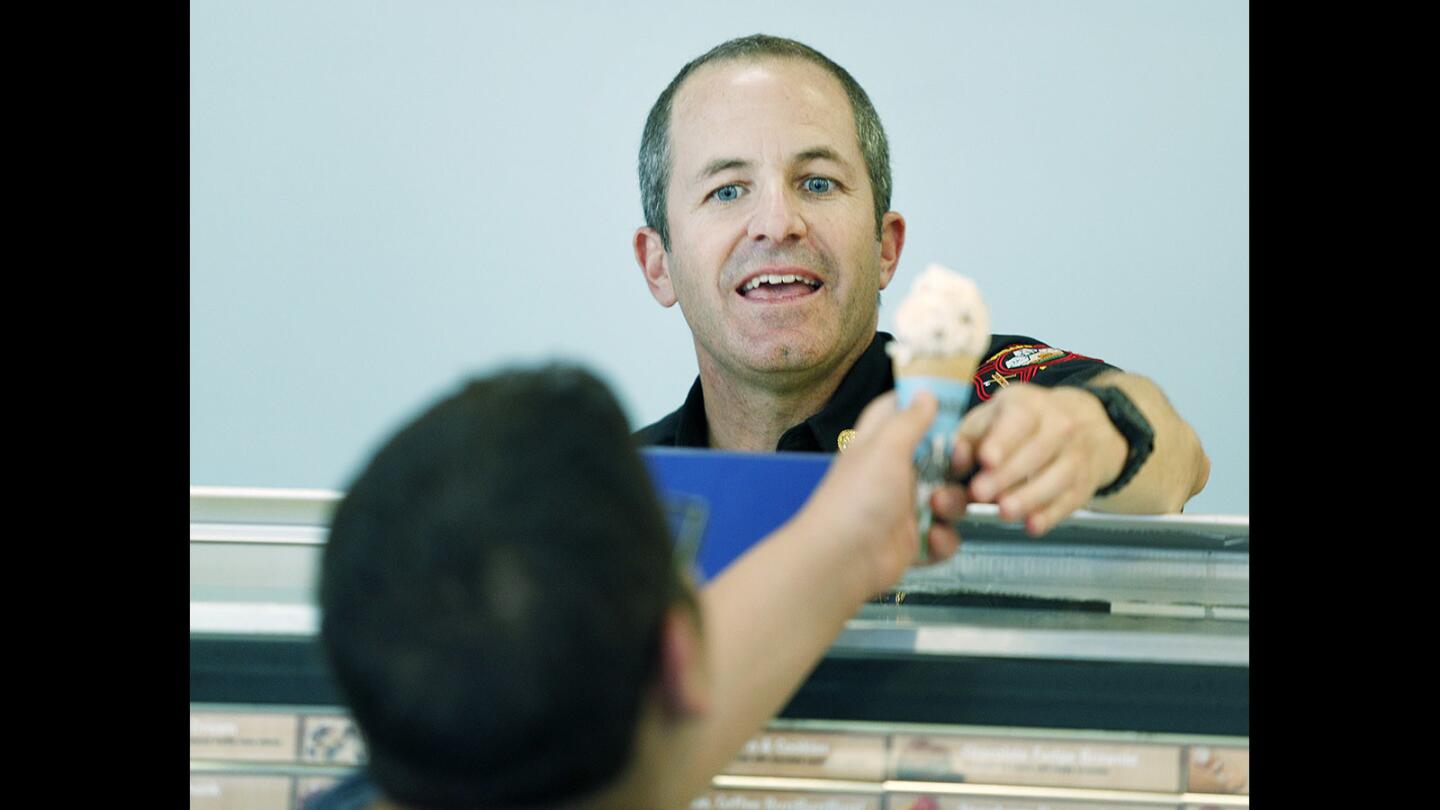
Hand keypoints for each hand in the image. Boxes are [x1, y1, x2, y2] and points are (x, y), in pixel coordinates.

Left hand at [801, 391, 965, 594]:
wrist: (842, 559)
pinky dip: (942, 540)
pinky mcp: (912, 542)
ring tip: (937, 509)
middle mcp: (892, 475)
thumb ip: (908, 420)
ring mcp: (903, 510)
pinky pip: (943, 536)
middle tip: (959, 463)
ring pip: (946, 498)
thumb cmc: (859, 495)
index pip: (897, 413)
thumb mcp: (885, 447)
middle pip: (936, 459)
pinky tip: (931, 539)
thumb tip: (926, 392)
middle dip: (954, 463)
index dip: (921, 404)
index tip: (952, 402)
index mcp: (879, 446)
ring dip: (951, 503)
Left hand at [951, 384, 1125, 535]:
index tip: (986, 459)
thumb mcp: (992, 417)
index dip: (1002, 440)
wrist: (1084, 424)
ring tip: (1004, 512)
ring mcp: (1076, 455)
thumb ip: (969, 438)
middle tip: (979, 493)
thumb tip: (957, 459)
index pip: (1019, 419)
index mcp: (1028, 405)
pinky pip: (1070, 500)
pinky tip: (1033, 526)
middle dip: (1007, 475)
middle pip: (1036, 451)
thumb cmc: (1023, 424)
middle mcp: (1059, 426)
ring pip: (1057, 477)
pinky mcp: (1084, 483)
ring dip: (1029, 497)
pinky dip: (1051, 515)